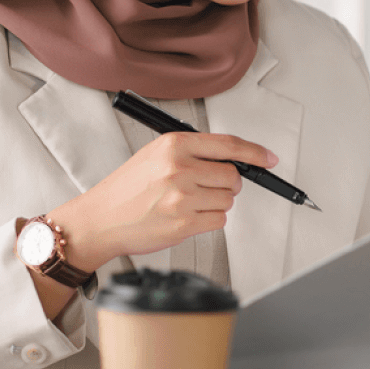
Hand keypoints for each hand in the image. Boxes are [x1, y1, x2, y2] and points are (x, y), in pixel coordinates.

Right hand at [49, 132, 278, 270]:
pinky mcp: (183, 223)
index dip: (255, 152)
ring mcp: (182, 197)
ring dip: (215, 203)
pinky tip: (186, 216)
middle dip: (227, 184)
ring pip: (228, 200)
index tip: (269, 158)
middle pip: (233, 176)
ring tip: (187, 203)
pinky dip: (209, 220)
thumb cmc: (127, 188)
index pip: (229, 145)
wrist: (100, 219)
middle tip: (207, 188)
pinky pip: (219, 221)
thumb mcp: (156, 155)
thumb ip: (194, 152)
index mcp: (174, 145)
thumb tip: (234, 159)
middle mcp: (179, 168)